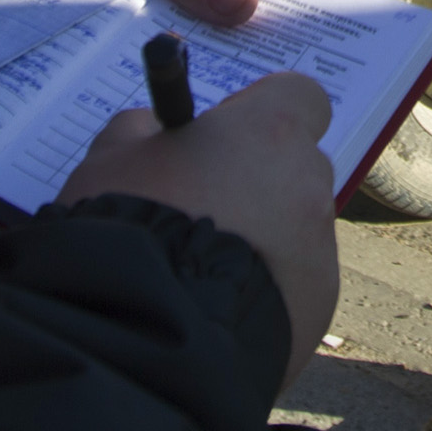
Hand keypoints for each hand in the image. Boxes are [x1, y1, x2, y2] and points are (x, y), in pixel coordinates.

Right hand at [57, 73, 338, 373]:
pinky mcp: (317, 309)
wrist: (148, 333)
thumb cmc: (129, 227)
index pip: (297, 97)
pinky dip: (264, 294)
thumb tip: (155, 131)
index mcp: (270, 131)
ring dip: (260, 244)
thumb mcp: (110, 160)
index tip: (221, 139)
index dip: (258, 116)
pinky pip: (293, 288)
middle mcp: (309, 184)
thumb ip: (141, 132)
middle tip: (202, 210)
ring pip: (295, 233)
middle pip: (296, 170)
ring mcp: (321, 250)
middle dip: (256, 184)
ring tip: (199, 276)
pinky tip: (215, 312)